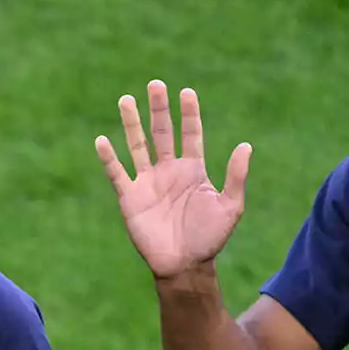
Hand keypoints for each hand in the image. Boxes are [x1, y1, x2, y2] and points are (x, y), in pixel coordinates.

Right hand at [95, 80, 251, 279]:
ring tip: (126, 99)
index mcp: (193, 170)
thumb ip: (236, 177)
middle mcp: (168, 171)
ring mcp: (148, 182)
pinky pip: (117, 173)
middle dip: (159, 109)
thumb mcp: (230, 207)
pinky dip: (109, 157)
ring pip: (137, 145)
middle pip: (162, 132)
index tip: (186, 92)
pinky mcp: (130, 198)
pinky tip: (102, 140)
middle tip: (156, 84)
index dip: (189, 114)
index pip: (190, 134)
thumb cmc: (209, 239)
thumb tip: (246, 146)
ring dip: (132, 123)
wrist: (185, 265)